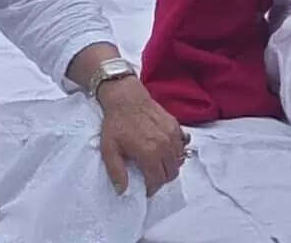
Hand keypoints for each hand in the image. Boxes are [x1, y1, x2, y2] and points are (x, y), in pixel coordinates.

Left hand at [95, 77, 187, 195]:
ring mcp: (172, 134)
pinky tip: (165, 151)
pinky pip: (182, 145)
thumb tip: (122, 191)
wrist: (126, 99)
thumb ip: (116, 172)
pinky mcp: (175, 126)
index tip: (146, 189)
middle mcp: (164, 145)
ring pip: (179, 160)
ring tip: (158, 166)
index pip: (157, 180)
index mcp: (148, 153)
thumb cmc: (116, 124)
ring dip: (170, 167)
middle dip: (162, 180)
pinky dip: (176, 152)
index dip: (152, 188)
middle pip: (172, 172)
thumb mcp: (109, 150)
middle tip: (152, 179)